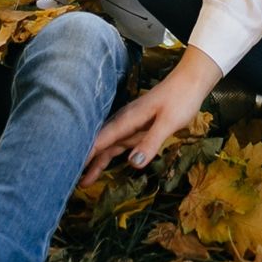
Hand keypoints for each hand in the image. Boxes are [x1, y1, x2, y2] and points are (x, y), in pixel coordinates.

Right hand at [80, 46, 223, 184]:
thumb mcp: (168, 122)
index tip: (70, 169)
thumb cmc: (181, 99)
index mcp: (128, 120)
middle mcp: (125, 121)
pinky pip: (120, 141)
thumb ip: (150, 142)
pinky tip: (104, 162)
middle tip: (72, 181)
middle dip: (85, 160)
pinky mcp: (138, 124)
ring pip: (109, 144)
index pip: (101, 140)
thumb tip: (133, 164)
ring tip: (84, 179)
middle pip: (101, 144)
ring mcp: (131, 122)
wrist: (191, 80)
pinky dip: (110, 152)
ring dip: (96, 160)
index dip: (85, 155)